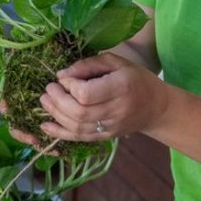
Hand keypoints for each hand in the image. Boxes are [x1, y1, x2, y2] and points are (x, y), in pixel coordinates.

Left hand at [39, 53, 164, 142]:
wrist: (156, 107)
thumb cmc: (136, 79)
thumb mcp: (117, 62)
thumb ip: (89, 65)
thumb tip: (62, 75)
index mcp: (121, 87)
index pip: (86, 93)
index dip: (69, 86)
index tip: (63, 78)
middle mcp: (116, 110)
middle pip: (79, 112)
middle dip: (57, 101)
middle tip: (48, 89)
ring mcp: (111, 127)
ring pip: (77, 127)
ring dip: (55, 114)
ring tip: (45, 101)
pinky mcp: (106, 137)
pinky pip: (80, 138)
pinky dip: (60, 132)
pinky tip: (46, 125)